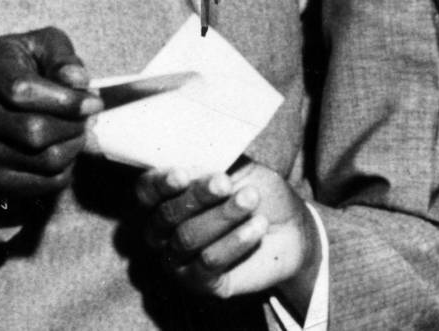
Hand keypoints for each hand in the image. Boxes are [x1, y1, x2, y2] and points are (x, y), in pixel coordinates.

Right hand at [0, 26, 99, 207]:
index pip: (22, 92)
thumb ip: (62, 58)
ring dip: (73, 148)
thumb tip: (78, 80)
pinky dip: (63, 172)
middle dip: (74, 126)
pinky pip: (38, 185)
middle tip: (88, 117)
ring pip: (40, 160)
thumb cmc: (25, 62)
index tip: (93, 101)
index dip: (66, 100)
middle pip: (33, 132)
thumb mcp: (44, 44)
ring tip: (79, 131)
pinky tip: (64, 150)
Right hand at [135, 161, 322, 300]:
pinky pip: (209, 263)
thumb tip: (193, 156)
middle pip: (166, 215)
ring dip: (222, 217)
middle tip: (226, 183)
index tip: (183, 174)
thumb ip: (214, 163)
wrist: (291, 229)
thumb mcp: (240, 170)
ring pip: (187, 238)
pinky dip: (235, 242)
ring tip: (251, 200)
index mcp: (166, 197)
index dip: (159, 183)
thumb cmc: (257, 193)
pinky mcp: (201, 282)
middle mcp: (163, 231)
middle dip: (198, 196)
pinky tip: (257, 227)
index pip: (147, 191)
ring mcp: (178, 259)